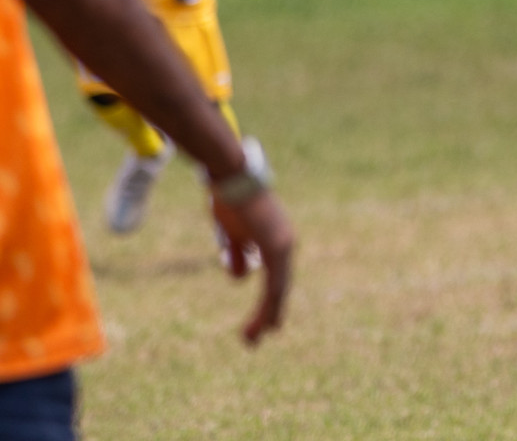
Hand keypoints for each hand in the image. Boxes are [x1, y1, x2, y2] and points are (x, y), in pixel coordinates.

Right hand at [212, 189, 294, 344]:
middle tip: (256, 339)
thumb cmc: (230, 200)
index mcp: (277, 241)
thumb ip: (238, 254)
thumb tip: (240, 278)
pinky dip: (268, 305)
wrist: (231, 177)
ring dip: (266, 316)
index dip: (270, 303)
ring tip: (252, 338)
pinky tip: (264, 322)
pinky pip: (274, 283)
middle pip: (280, 288)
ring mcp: (283, 245)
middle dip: (269, 315)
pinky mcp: (276, 245)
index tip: (265, 325)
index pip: (277, 279)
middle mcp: (286, 244)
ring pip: (278, 290)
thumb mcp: (233, 233)